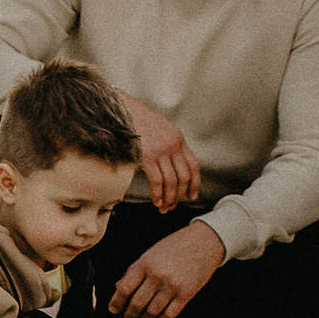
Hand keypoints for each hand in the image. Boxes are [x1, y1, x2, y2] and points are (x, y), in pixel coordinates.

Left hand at [108, 222, 225, 317]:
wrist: (204, 242)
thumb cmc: (175, 247)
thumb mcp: (151, 253)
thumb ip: (135, 271)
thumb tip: (119, 288)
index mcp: (145, 263)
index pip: (124, 289)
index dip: (116, 302)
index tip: (113, 309)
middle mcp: (157, 275)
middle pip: (136, 304)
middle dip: (130, 313)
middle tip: (129, 315)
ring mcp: (172, 286)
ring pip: (151, 312)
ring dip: (145, 317)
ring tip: (144, 314)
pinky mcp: (186, 295)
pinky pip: (168, 315)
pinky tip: (158, 316)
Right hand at [118, 94, 200, 211]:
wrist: (123, 110)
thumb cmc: (139, 121)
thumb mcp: (162, 129)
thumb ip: (170, 145)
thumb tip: (174, 165)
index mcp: (179, 139)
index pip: (194, 165)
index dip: (195, 183)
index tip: (192, 196)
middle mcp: (173, 145)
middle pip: (184, 177)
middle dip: (179, 195)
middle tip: (172, 207)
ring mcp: (161, 151)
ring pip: (171, 181)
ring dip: (168, 198)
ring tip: (163, 208)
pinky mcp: (147, 156)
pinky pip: (157, 180)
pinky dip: (157, 194)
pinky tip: (156, 201)